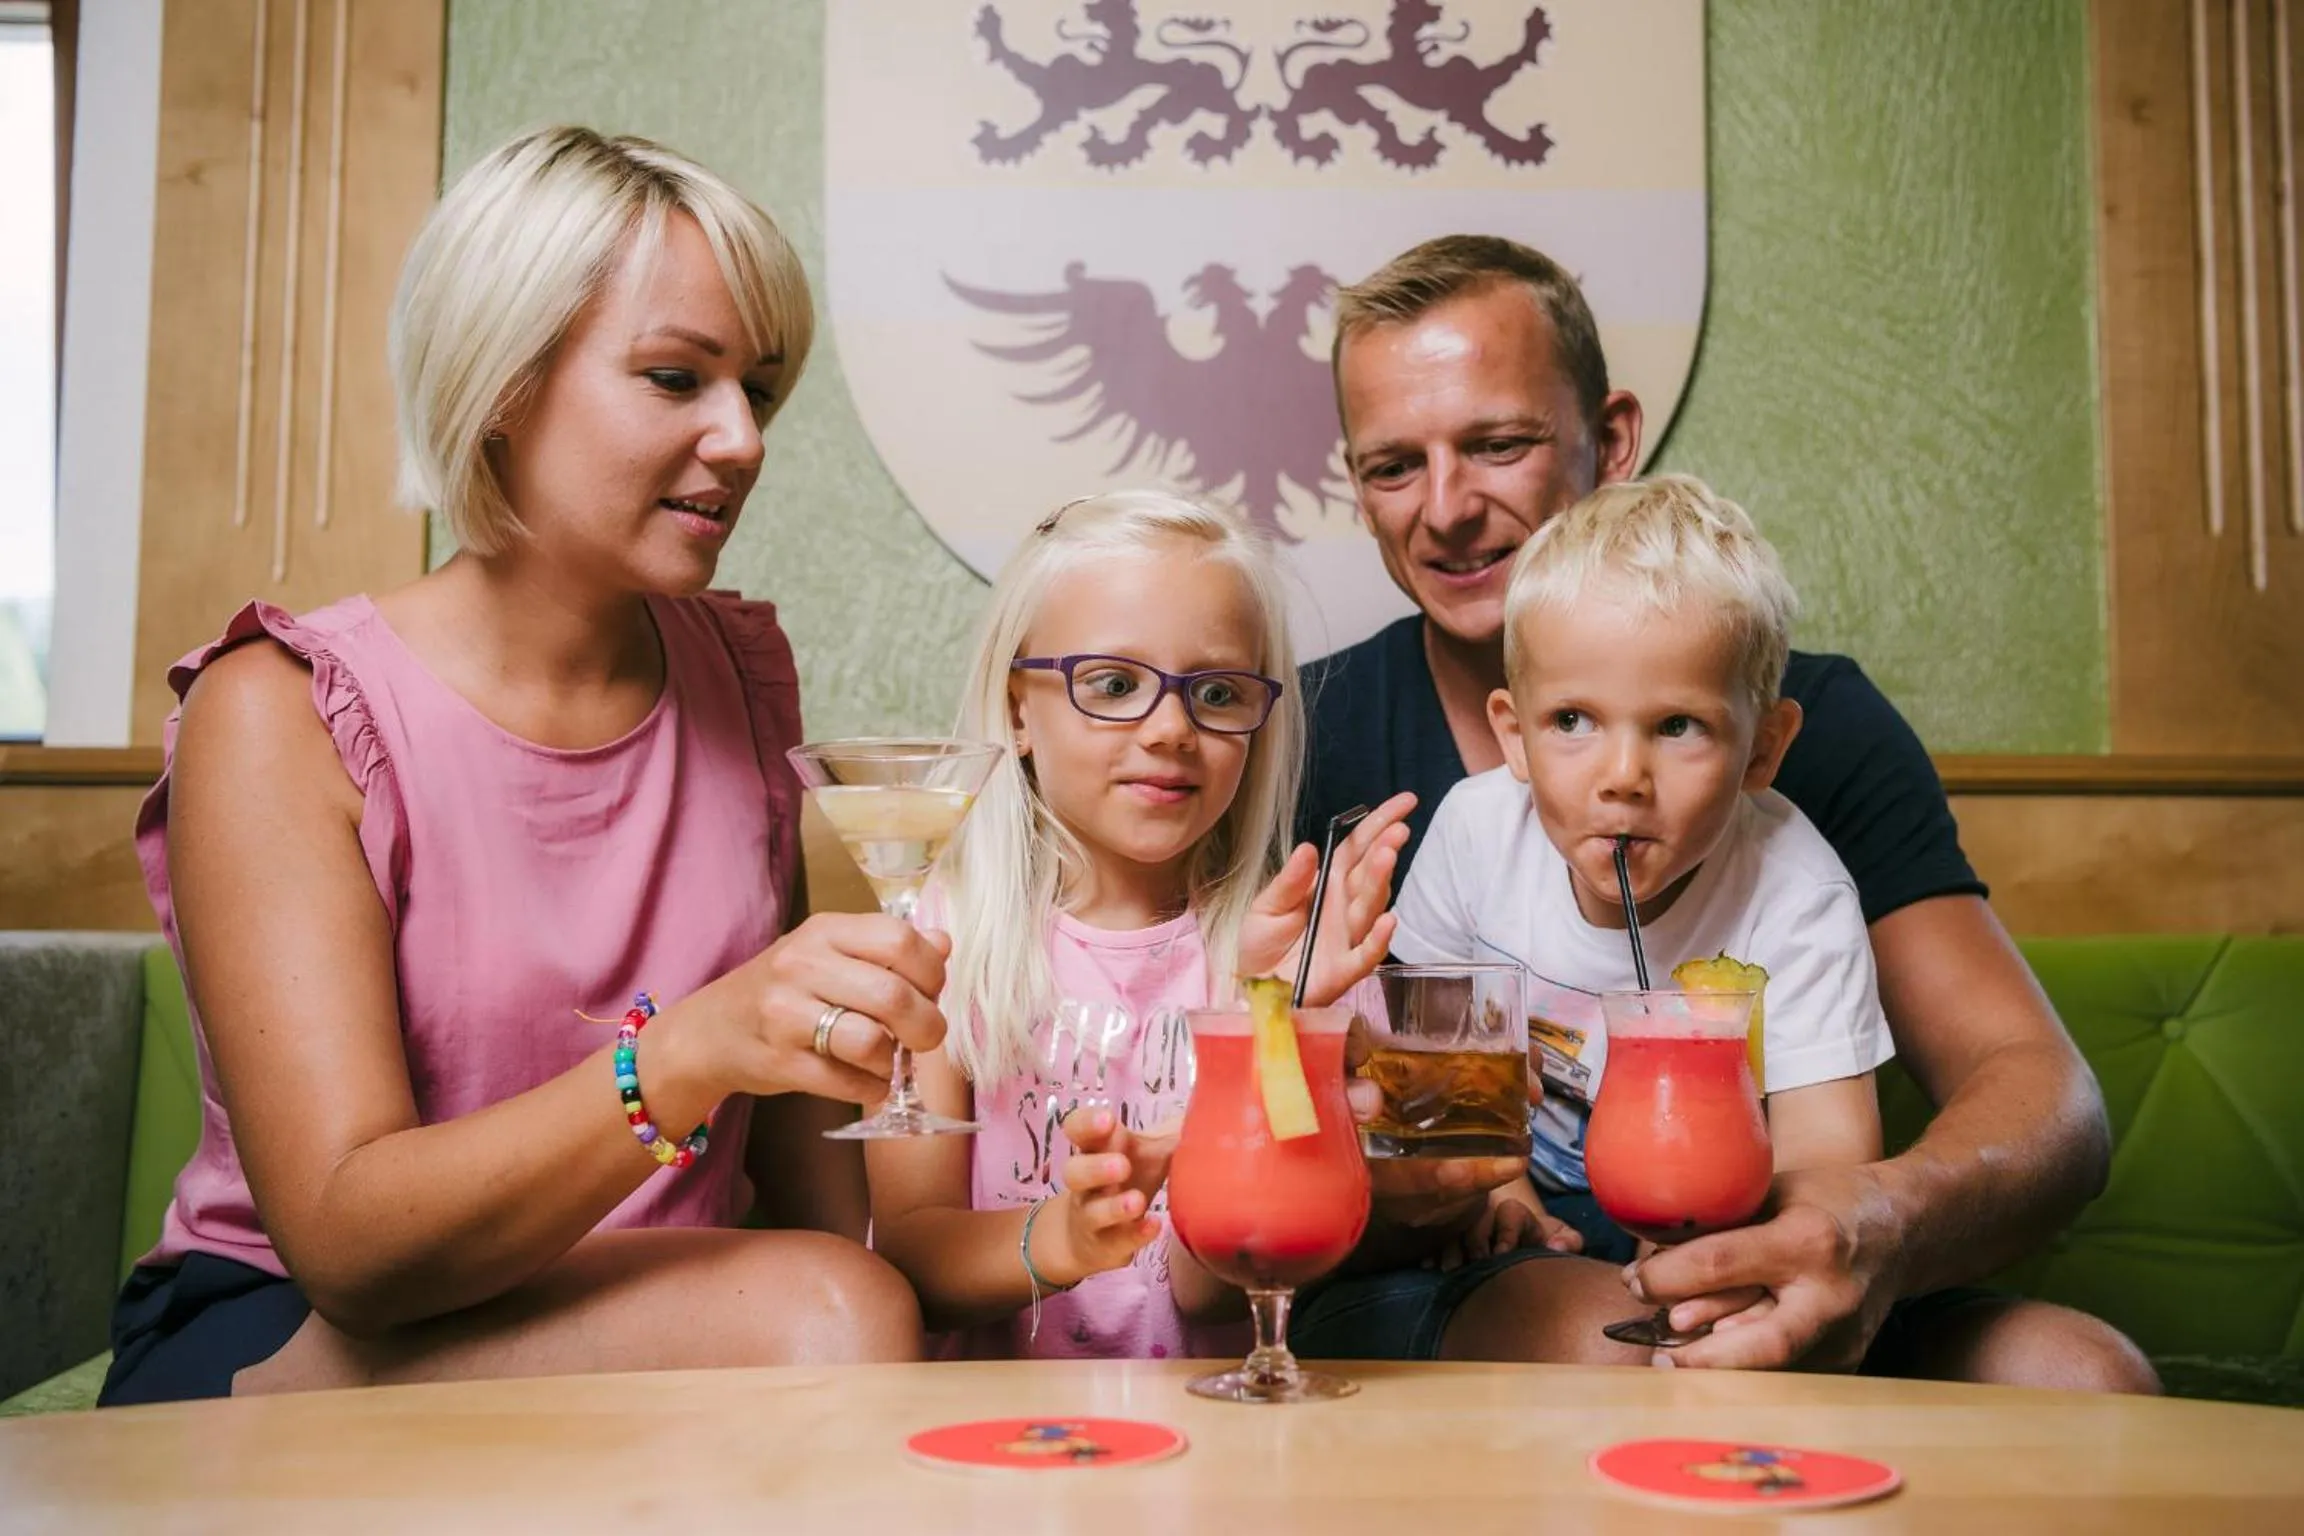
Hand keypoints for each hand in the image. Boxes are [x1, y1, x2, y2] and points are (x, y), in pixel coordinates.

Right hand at [664, 912, 951, 1107]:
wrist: (709, 1031)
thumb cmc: (785, 989)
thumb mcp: (831, 952)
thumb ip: (888, 947)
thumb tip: (943, 943)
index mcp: (825, 930)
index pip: (901, 941)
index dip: (932, 973)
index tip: (930, 992)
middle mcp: (802, 964)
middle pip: (893, 996)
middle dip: (926, 1026)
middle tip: (924, 1037)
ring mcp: (785, 1014)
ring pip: (871, 1042)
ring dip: (894, 1061)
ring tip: (887, 1060)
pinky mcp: (779, 1062)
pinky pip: (849, 1083)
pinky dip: (872, 1088)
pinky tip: (867, 1081)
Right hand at [1043, 1106, 1172, 1282]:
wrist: (1086, 1235)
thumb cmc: (1127, 1179)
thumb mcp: (1148, 1151)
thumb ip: (1174, 1129)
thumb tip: (1213, 1098)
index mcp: (1097, 1150)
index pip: (1077, 1129)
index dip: (1086, 1123)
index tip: (1107, 1119)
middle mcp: (1087, 1184)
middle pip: (1075, 1171)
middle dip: (1096, 1167)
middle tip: (1123, 1164)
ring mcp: (1092, 1216)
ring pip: (1092, 1212)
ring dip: (1114, 1207)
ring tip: (1137, 1201)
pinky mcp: (1105, 1245)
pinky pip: (1115, 1241)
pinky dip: (1135, 1235)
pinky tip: (1154, 1226)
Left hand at [1237, 792, 1415, 1003]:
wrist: (1250, 987)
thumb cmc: (1262, 945)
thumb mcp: (1267, 906)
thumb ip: (1290, 881)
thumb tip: (1310, 849)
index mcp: (1328, 886)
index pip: (1359, 848)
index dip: (1380, 824)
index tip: (1406, 804)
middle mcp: (1344, 909)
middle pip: (1369, 874)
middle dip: (1385, 850)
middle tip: (1397, 830)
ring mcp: (1347, 939)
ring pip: (1371, 907)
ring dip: (1381, 882)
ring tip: (1387, 856)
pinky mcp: (1343, 970)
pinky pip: (1366, 954)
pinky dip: (1378, 939)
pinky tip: (1389, 921)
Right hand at [1433, 1190, 1583, 1270]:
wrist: (1517, 1242)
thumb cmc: (1539, 1239)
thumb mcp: (1559, 1236)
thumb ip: (1568, 1239)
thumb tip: (1555, 1246)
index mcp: (1516, 1212)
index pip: (1511, 1211)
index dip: (1507, 1230)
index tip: (1503, 1252)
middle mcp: (1488, 1211)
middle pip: (1476, 1217)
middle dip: (1474, 1241)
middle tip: (1473, 1265)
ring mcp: (1465, 1221)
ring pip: (1453, 1227)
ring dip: (1450, 1248)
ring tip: (1448, 1270)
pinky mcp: (1446, 1233)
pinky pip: (1434, 1238)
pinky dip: (1430, 1252)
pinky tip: (1427, 1266)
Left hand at [1623, 1163, 1903, 1371]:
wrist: (1904, 1229)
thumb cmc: (1826, 1200)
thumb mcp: (1771, 1191)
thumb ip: (1720, 1223)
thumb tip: (1652, 1255)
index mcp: (1807, 1240)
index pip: (1722, 1262)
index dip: (1667, 1276)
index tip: (1634, 1283)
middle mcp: (1830, 1296)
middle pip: (1761, 1343)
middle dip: (1702, 1358)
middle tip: (1657, 1360)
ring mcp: (1844, 1337)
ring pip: (1773, 1369)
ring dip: (1719, 1369)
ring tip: (1672, 1362)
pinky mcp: (1846, 1361)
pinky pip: (1788, 1374)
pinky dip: (1746, 1371)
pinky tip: (1713, 1365)